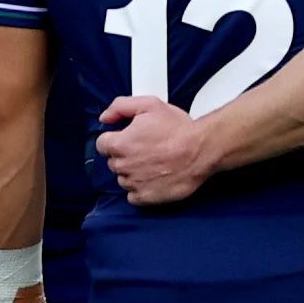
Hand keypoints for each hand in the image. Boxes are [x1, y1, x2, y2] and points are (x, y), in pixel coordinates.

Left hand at [95, 95, 214, 204]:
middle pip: (113, 162)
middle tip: (146, 148)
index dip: (115, 139)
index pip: (102, 144)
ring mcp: (134, 184)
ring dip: (133, 172)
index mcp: (120, 144)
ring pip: (123, 179)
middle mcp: (123, 166)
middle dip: (125, 155)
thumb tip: (104, 118)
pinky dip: (140, 189)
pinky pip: (133, 196)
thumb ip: (120, 107)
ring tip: (153, 163)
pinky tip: (153, 178)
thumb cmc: (178, 129)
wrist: (201, 150)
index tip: (128, 139)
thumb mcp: (149, 105)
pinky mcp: (146, 197)